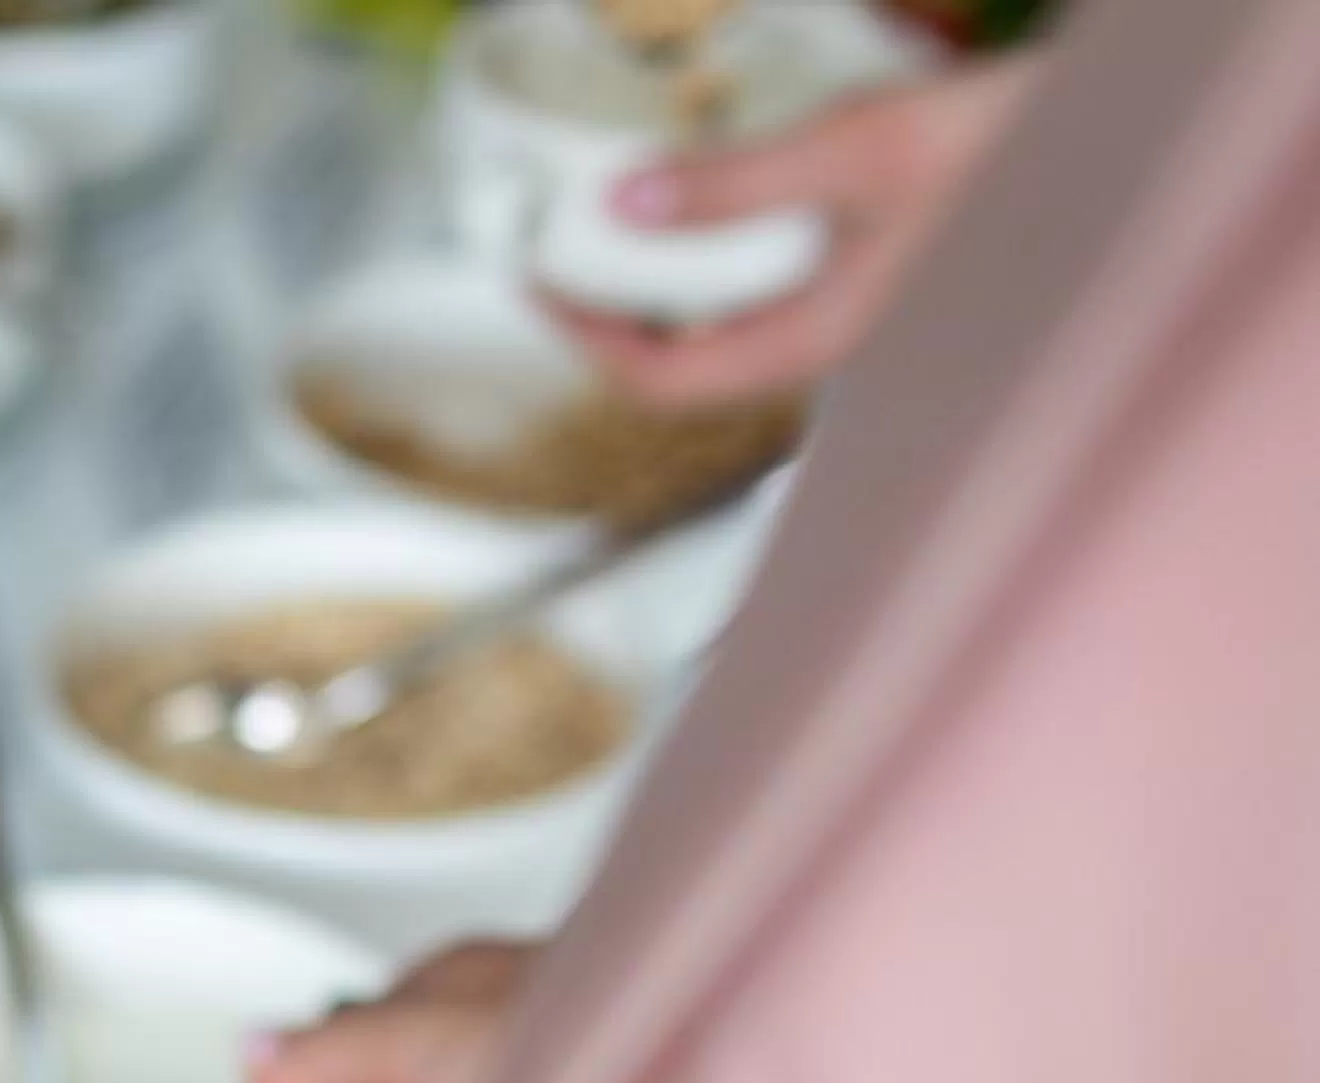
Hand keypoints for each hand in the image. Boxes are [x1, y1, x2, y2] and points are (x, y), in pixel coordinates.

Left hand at [546, 56, 1038, 406]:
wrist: (1114, 136)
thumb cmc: (1006, 147)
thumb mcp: (857, 150)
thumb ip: (737, 184)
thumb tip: (622, 202)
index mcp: (819, 338)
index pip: (664, 380)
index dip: (585, 341)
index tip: (534, 285)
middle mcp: (831, 343)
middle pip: (684, 363)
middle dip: (610, 316)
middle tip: (554, 256)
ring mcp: (854, 314)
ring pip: (724, 327)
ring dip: (657, 289)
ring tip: (607, 231)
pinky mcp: (872, 276)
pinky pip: (763, 290)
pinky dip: (711, 259)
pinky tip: (699, 208)